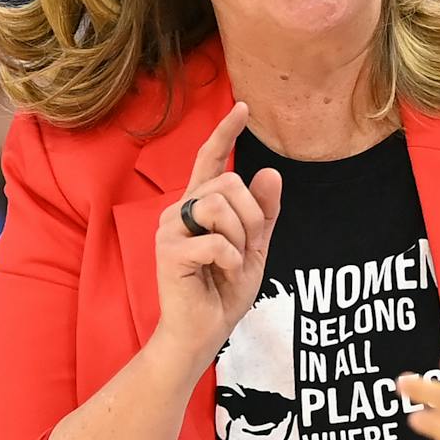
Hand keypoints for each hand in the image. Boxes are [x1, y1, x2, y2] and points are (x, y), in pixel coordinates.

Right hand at [149, 102, 282, 372]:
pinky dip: (232, 261)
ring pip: (221, 206)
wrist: (202, 332)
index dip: (226, 133)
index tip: (243, 107)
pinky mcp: (168, 251)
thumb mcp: (255, 248)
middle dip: (253, 217)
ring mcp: (170, 228)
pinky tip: (223, 275)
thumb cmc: (223, 290)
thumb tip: (270, 173)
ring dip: (242, 238)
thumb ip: (263, 213)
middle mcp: (180, 209)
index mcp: (200, 205)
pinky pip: (217, 241)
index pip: (211, 160)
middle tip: (247, 249)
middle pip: (230, 184)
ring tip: (232, 262)